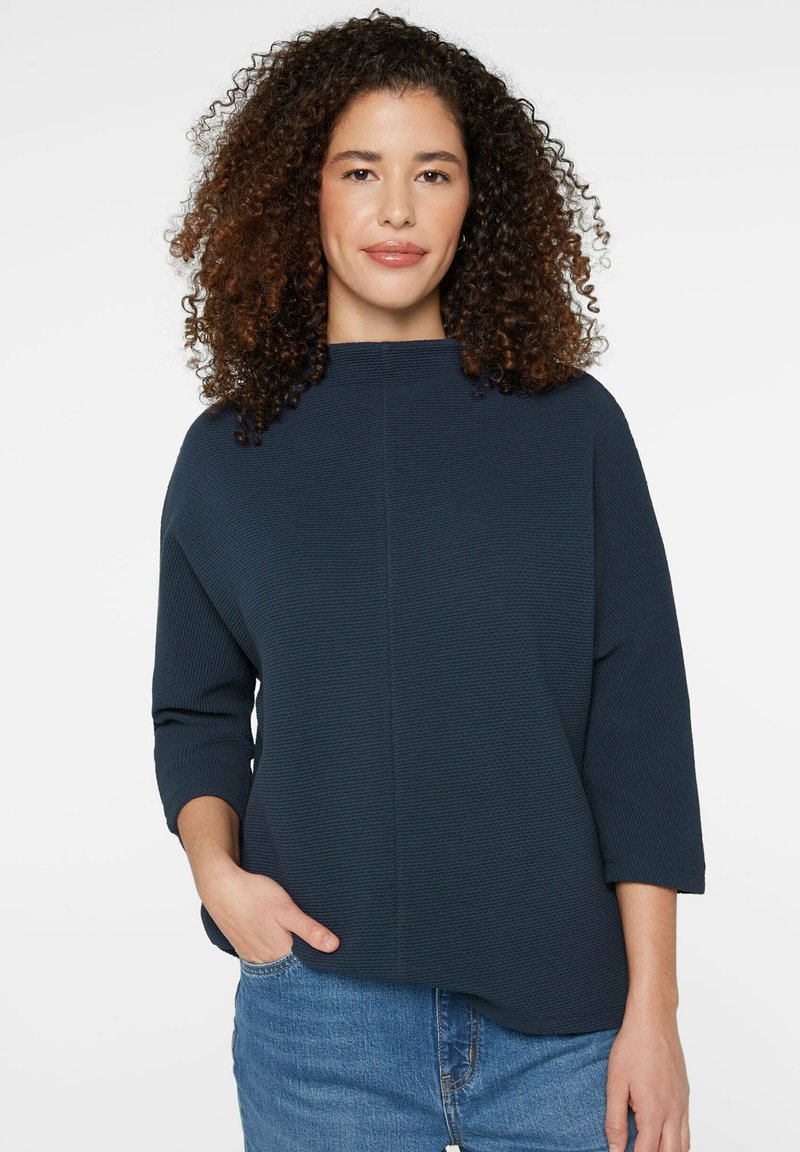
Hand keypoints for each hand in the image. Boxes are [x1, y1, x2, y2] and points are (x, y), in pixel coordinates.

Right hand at [199, 859, 339, 962]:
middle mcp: (266, 960)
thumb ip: (309, 930)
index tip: (335, 961)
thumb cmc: (254, 895)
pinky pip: (264, 960)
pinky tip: (280, 946)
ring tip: (304, 952)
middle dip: (306, 965)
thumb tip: (334, 947)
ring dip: (290, 962)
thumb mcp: (286, 909)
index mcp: (280, 952)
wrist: (220, 888)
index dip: (321, 965)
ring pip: (278, 966)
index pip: (306, 969)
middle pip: (291, 969)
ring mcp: (254, 956)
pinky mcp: (245, 949)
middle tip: (323, 956)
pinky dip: (275, 958)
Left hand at [605, 1002, 690, 1151]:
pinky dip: (678, 1143)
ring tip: (651, 1149)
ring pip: (683, 1146)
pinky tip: (665, 1140)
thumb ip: (615, 1120)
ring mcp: (682, 1104)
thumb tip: (614, 1149)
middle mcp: (673, 1111)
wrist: (654, 1020)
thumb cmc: (633, 1046)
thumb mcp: (615, 1083)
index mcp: (653, 1111)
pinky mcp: (685, 1096)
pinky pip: (687, 1130)